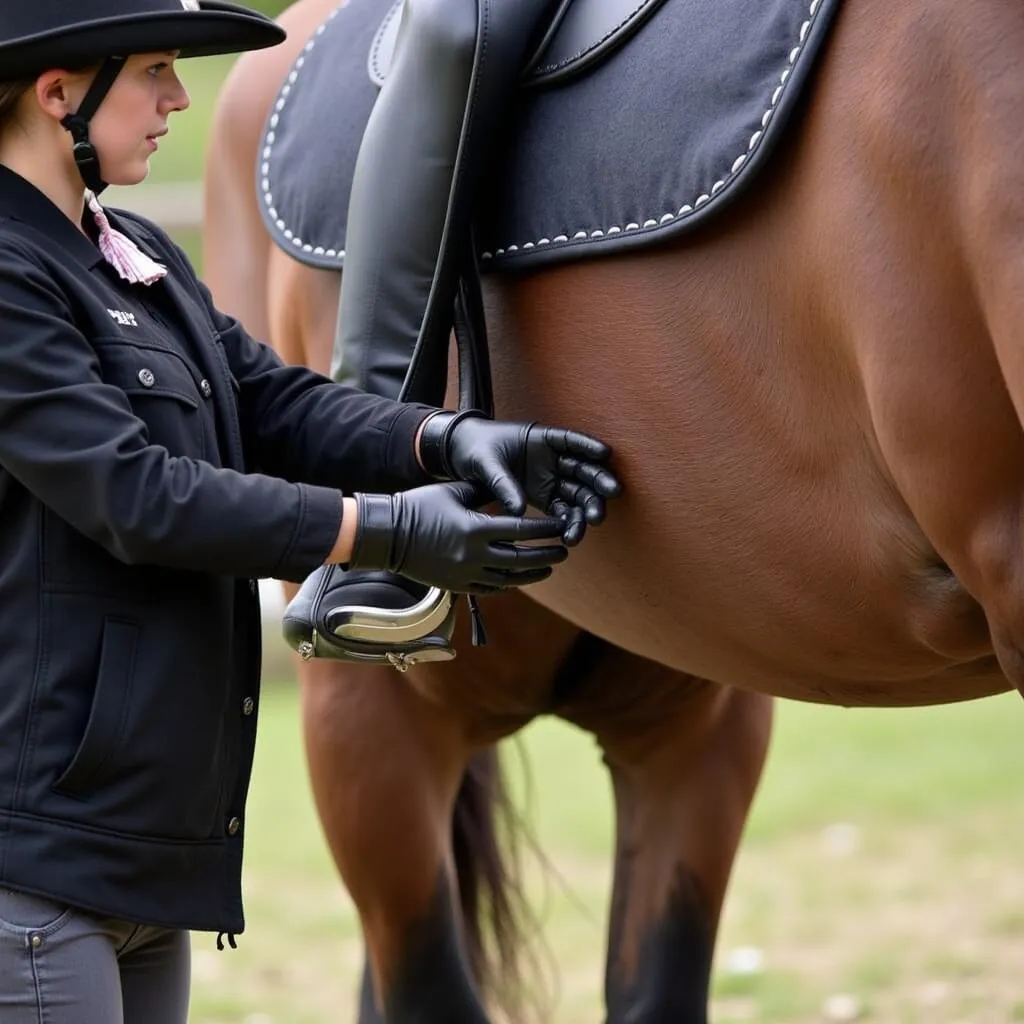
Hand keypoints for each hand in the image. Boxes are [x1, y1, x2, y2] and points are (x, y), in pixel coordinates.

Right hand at [349, 481, 567, 593]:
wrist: (388, 535)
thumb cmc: (419, 506)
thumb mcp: (455, 492)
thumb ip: (485, 493)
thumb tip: (512, 492)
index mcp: (475, 528)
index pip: (521, 531)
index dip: (545, 530)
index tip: (561, 525)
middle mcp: (474, 555)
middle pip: (521, 559)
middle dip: (546, 555)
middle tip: (564, 550)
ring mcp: (465, 574)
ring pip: (509, 579)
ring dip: (532, 574)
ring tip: (548, 568)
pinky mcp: (457, 586)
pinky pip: (491, 589)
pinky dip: (509, 584)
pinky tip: (520, 577)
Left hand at [418, 411, 621, 544]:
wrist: (463, 460)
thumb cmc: (476, 450)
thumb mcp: (486, 462)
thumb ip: (503, 483)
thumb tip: (518, 510)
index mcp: (541, 439)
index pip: (570, 440)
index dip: (588, 446)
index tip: (604, 453)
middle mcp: (552, 459)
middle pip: (582, 469)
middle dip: (598, 482)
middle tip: (611, 494)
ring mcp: (551, 479)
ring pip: (577, 493)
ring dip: (586, 508)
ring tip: (590, 524)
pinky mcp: (546, 497)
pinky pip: (562, 510)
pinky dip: (568, 522)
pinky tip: (571, 535)